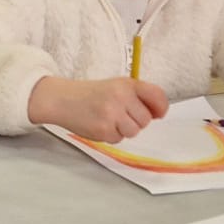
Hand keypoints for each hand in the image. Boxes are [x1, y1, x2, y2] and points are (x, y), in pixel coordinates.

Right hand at [27, 76, 169, 141]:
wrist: (62, 99)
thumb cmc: (91, 94)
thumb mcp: (116, 86)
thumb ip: (137, 96)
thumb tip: (158, 114)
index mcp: (127, 84)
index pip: (157, 95)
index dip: (161, 107)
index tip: (158, 113)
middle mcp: (121, 97)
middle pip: (145, 120)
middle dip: (136, 121)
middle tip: (121, 115)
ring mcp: (112, 114)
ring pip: (134, 131)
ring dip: (124, 130)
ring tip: (110, 120)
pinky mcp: (103, 130)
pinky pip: (119, 139)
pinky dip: (112, 135)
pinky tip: (100, 125)